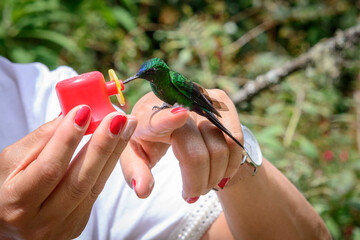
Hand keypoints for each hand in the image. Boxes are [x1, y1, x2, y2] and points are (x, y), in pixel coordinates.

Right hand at [0, 106, 136, 238]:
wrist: (9, 220)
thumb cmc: (6, 185)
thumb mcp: (10, 161)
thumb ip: (39, 140)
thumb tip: (70, 116)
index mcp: (16, 203)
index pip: (49, 169)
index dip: (67, 140)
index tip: (83, 111)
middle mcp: (41, 221)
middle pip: (79, 181)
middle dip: (101, 145)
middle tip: (117, 118)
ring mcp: (62, 226)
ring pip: (94, 186)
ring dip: (114, 152)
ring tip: (126, 125)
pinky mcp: (78, 223)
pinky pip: (96, 191)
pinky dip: (108, 165)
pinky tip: (118, 144)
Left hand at [120, 90, 243, 202]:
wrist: (165, 113)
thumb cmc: (147, 137)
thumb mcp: (134, 155)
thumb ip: (135, 171)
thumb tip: (143, 190)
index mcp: (148, 116)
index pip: (158, 119)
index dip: (169, 118)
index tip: (180, 115)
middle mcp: (177, 103)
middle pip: (196, 153)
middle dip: (197, 182)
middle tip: (191, 194)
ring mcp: (201, 100)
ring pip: (221, 148)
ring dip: (215, 176)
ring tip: (205, 184)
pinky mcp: (219, 101)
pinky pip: (236, 140)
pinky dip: (232, 163)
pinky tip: (221, 173)